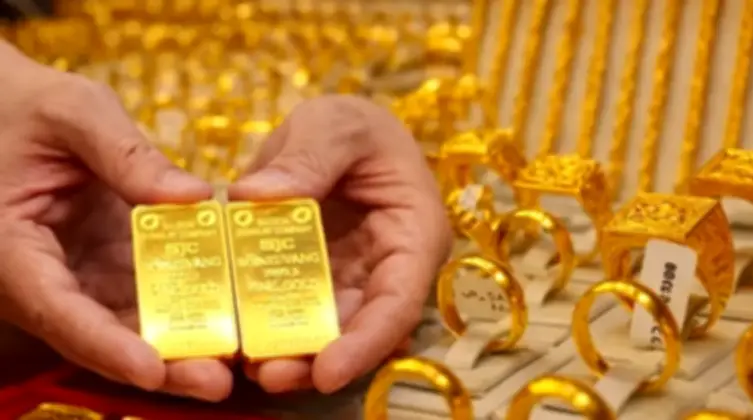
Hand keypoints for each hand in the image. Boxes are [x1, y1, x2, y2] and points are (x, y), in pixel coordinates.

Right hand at [0, 42, 232, 400]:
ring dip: (180, 343)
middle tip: (218, 380)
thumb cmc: (23, 106)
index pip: (57, 310)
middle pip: (100, 333)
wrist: (7, 109)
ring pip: (128, 322)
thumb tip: (194, 199)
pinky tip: (232, 311)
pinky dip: (186, 303)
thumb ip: (125, 153)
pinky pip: (146, 293)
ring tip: (237, 358)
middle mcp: (41, 276)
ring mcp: (77, 274)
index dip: (106, 345)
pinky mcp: (106, 265)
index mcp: (10, 248)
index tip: (152, 369)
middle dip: (160, 363)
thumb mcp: (72, 112)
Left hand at [229, 95, 451, 393]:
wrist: (338, 133)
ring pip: (322, 330)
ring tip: (245, 366)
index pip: (399, 303)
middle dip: (316, 358)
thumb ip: (309, 156)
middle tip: (267, 375)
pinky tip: (231, 335)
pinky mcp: (309, 282)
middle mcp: (385, 271)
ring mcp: (346, 281)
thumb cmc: (355, 126)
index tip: (327, 372)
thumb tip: (252, 196)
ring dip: (287, 352)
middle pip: (358, 329)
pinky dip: (262, 323)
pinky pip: (287, 309)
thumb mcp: (338, 125)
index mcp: (413, 236)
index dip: (367, 343)